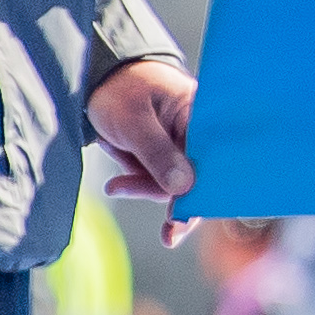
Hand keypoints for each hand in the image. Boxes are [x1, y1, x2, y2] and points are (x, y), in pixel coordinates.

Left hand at [89, 57, 196, 225]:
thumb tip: (184, 188)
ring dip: (146, 189)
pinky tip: (117, 185)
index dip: (205, 190)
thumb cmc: (121, 91)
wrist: (99, 79)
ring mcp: (183, 144)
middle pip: (199, 176)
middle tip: (169, 234)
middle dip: (176, 200)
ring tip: (116, 187)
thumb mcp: (134, 122)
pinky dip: (139, 184)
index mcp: (203, 117)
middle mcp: (199, 133)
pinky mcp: (167, 153)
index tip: (188, 218)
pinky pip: (160, 179)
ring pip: (176, 182)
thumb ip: (158, 153)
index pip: (215, 159)